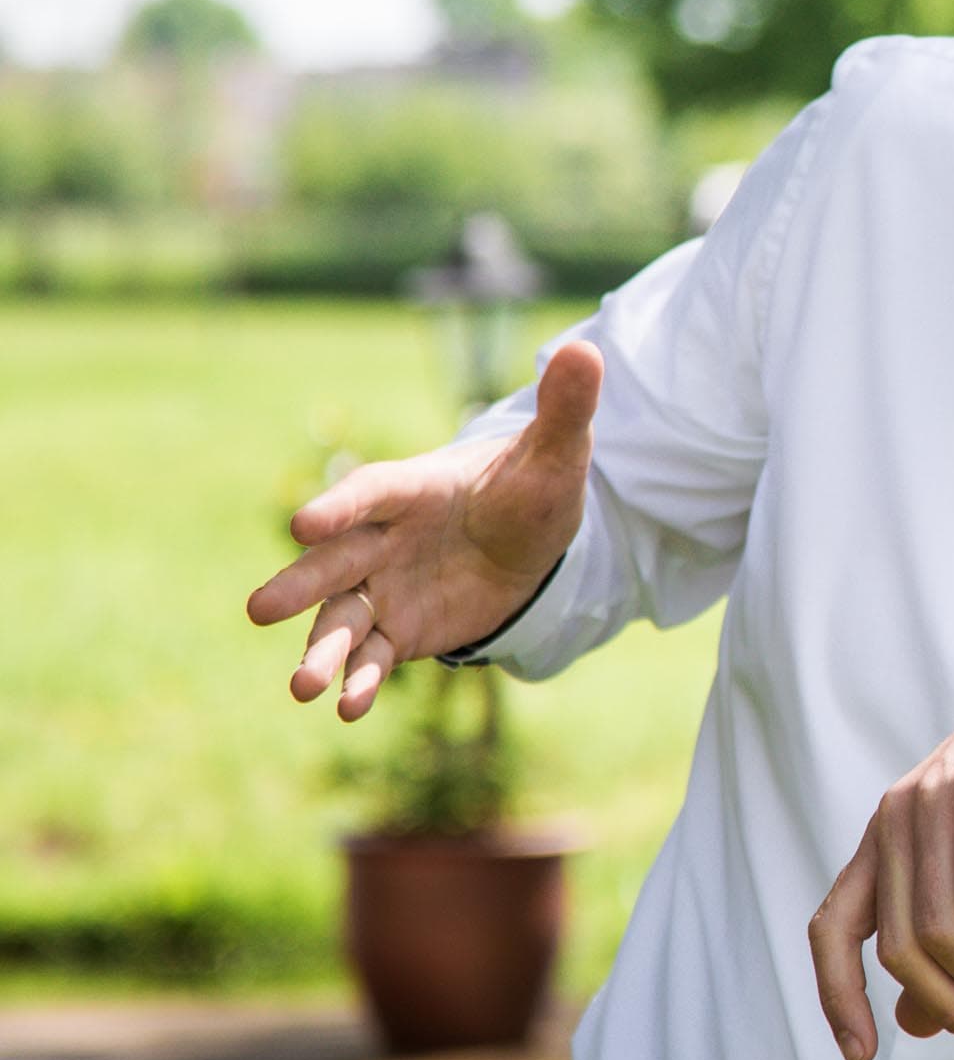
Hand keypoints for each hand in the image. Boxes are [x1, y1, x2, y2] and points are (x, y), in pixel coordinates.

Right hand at [243, 340, 600, 719]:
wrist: (529, 539)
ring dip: (321, 651)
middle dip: (300, 585)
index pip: (370, 494)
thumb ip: (565, 407)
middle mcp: (385, 539)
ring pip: (343, 619)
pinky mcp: (399, 629)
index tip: (303, 524)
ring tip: (302, 688)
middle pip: (334, 562)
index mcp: (412, 488)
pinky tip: (348, 708)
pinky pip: (373, 655)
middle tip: (259, 611)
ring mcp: (386, 587)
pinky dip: (361, 680)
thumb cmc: (531, 487)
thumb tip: (588, 351)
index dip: (339, 507)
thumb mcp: (558, 453)